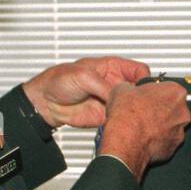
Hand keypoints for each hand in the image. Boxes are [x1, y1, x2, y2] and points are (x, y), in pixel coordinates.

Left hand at [22, 57, 152, 128]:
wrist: (45, 103)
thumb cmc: (59, 80)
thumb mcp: (84, 76)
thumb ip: (105, 86)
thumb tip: (122, 96)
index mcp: (112, 67)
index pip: (139, 70)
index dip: (145, 78)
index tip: (143, 88)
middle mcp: (115, 84)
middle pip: (139, 89)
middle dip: (142, 96)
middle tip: (140, 103)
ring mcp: (112, 100)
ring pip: (132, 106)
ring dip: (134, 110)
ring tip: (129, 113)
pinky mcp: (108, 116)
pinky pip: (122, 119)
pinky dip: (124, 122)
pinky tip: (122, 121)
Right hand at [99, 81, 190, 180]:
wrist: (124, 143)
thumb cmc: (127, 117)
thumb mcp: (121, 89)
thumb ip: (130, 87)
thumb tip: (127, 89)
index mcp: (175, 91)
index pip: (168, 87)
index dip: (154, 92)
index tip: (146, 95)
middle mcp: (182, 111)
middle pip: (172, 106)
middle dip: (159, 108)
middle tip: (143, 110)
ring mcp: (180, 130)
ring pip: (171, 124)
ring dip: (160, 124)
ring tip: (142, 125)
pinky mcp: (174, 146)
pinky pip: (167, 139)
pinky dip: (158, 139)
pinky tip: (145, 137)